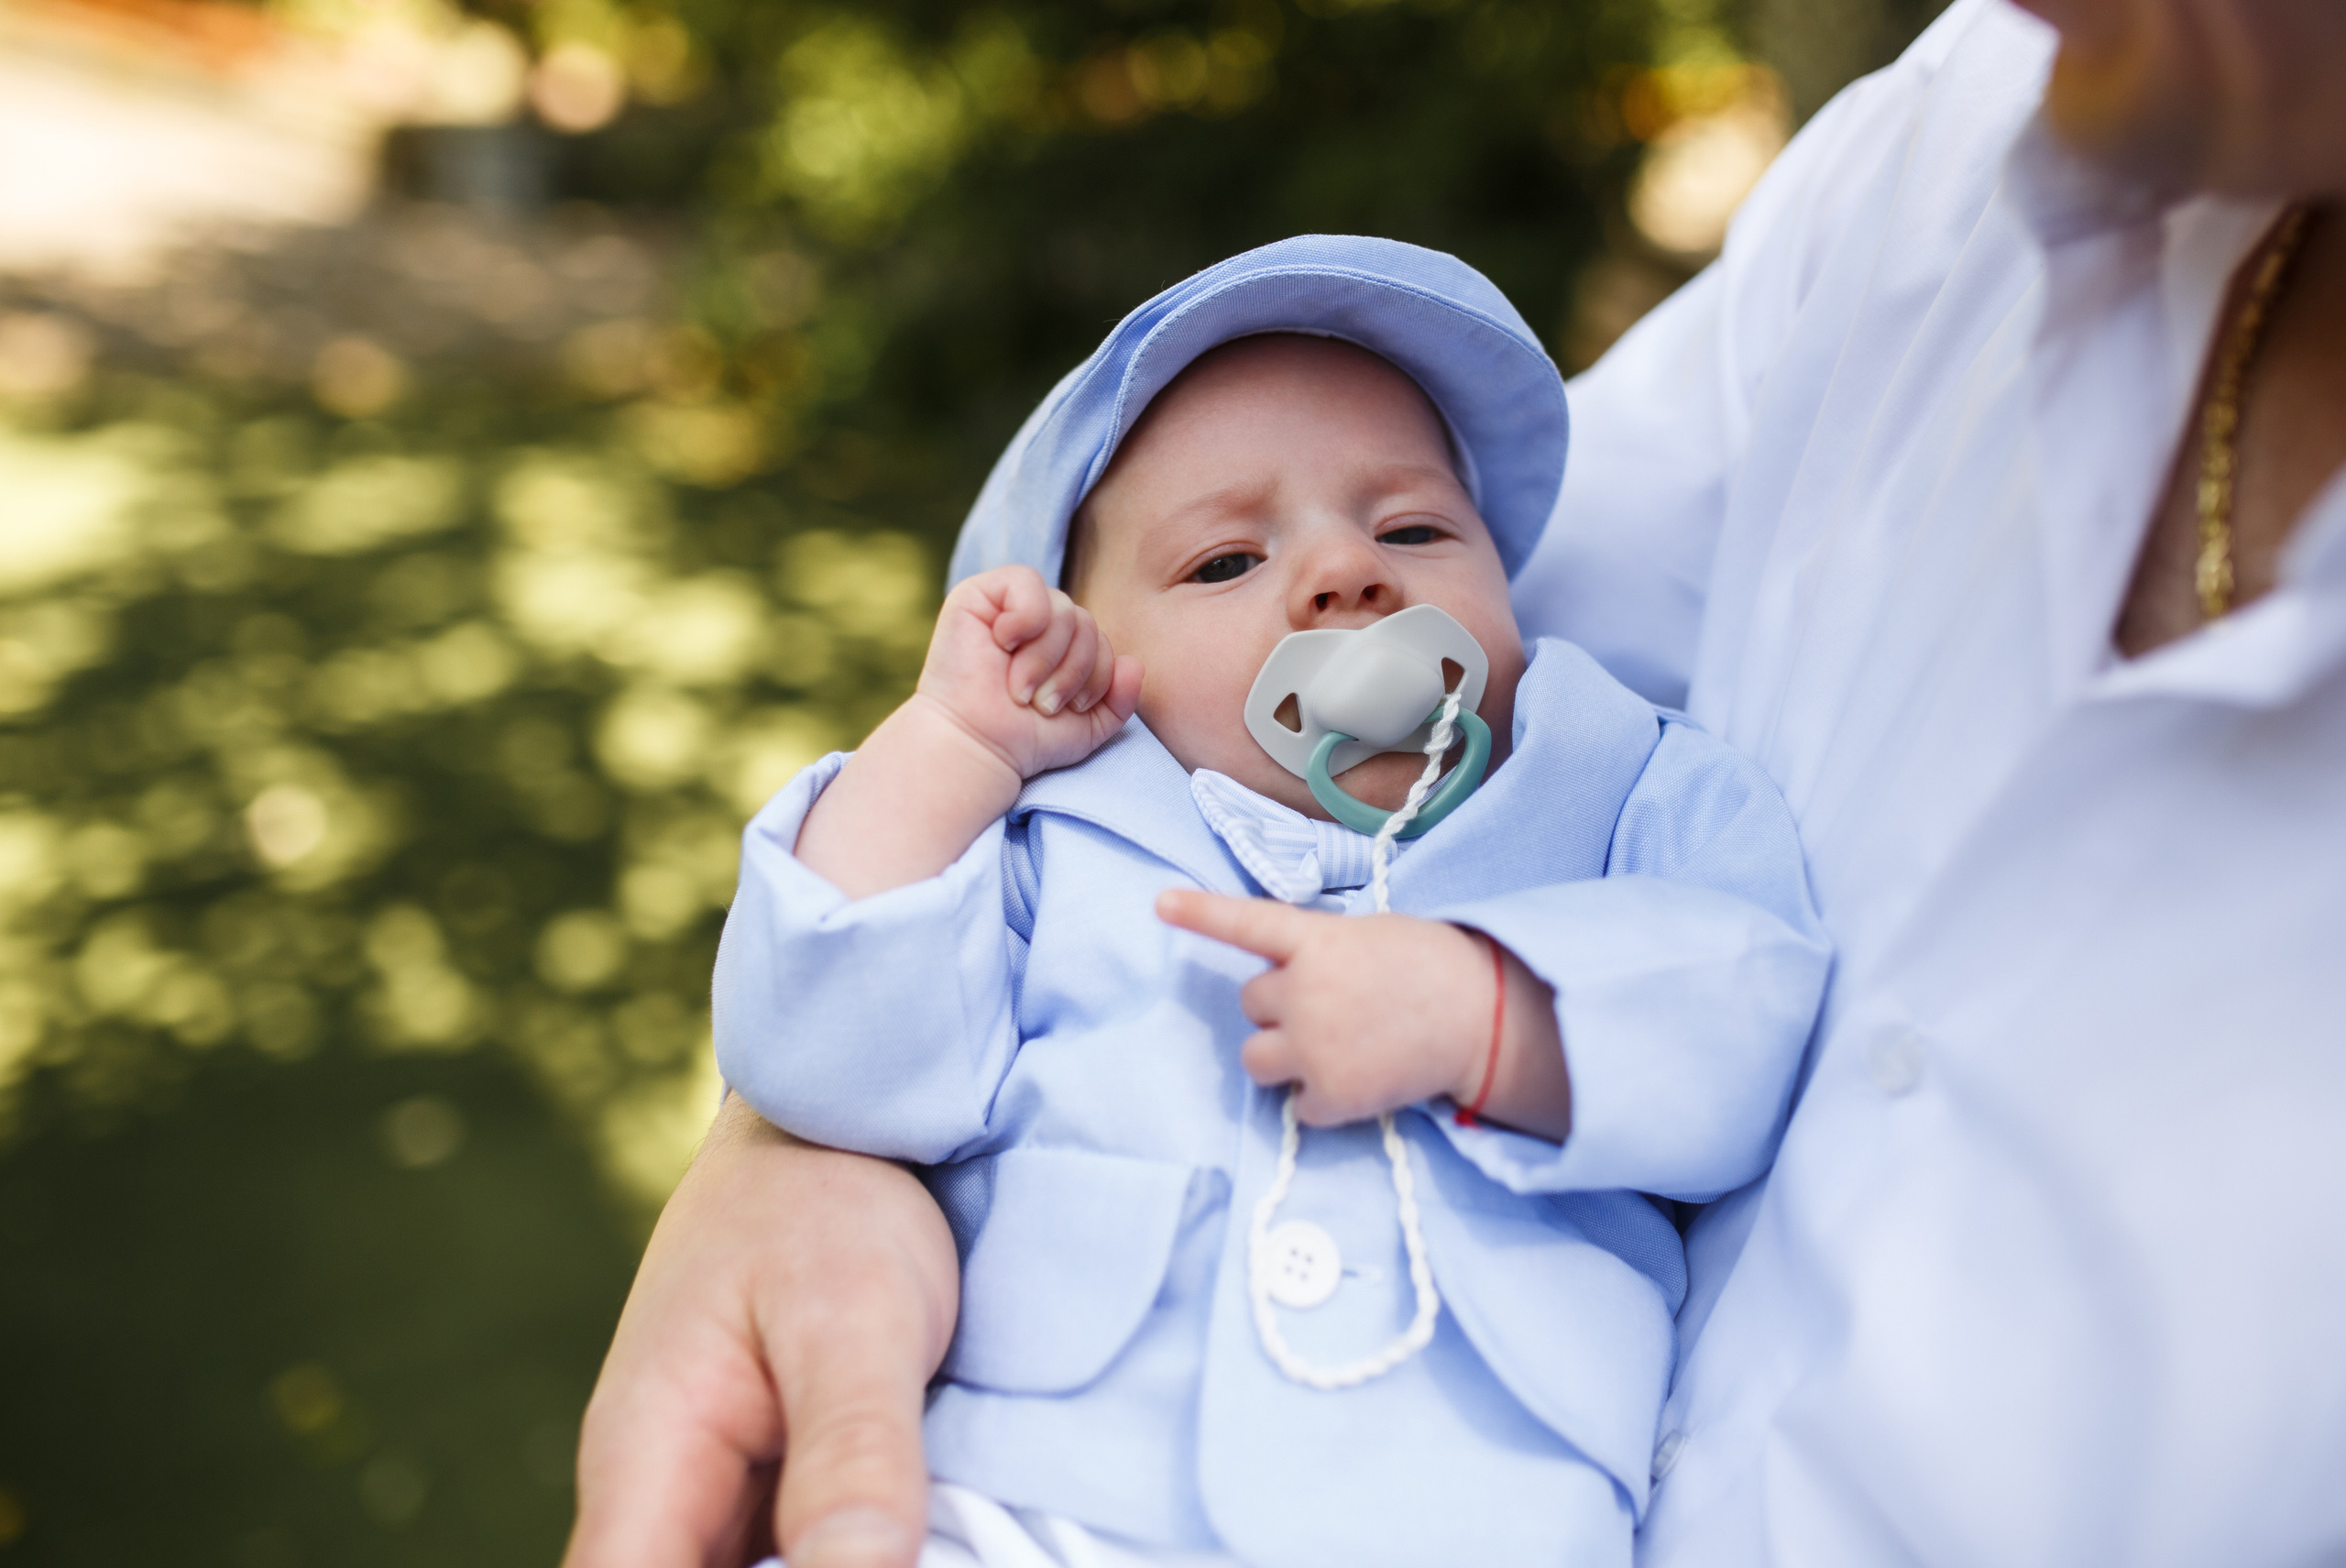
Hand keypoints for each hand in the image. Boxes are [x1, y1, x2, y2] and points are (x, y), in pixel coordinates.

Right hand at [564, 1098, 956, 1567]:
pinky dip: (836, 1561)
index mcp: (646, 1461)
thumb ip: (854, 1452)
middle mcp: (660, 1496)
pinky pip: (782, 1562)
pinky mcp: (767, 1491)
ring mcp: (713, 1497)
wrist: (836, 1122)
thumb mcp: (858, 1316)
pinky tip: (913, 1547)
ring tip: (911, 1542)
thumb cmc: (832, 1199)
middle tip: (890, 1551)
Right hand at [915, 565, 1143, 783]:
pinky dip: (1025, 617)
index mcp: (1060, 644)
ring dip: (1045, 658)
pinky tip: (1004, 644)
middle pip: (1085, 621)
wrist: (978, 746)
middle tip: (1039, 703)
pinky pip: (1026, 582)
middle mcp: (1036, 620)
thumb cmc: (1024, 738)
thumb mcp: (1087, 727)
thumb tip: (1134, 663)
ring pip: (1063, 608)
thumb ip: (1120, 700)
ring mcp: (1006, 605)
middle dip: (1071, 670)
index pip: (1102, 639)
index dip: (1097, 676)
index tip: (1064, 709)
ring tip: (1020, 689)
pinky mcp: (977, 594)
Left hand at [1158, 891, 1572, 1137]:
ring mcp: (1314, 1046)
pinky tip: (1361, 1080)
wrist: (1485, 1020)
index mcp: (1317, 942)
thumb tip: (1295, 977)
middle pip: (1251, 1004)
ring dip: (1285, 1056)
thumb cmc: (1434, 969)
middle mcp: (1305, 991)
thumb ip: (1321, 952)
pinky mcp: (1331, 1095)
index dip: (1199, 913)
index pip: (1245, 923)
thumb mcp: (1370, 938)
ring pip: (1257, 1059)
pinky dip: (1322, 1100)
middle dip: (1281, 1010)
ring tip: (1336, 1050)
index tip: (1159, 903)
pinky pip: (1297, 1105)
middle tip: (1334, 1011)